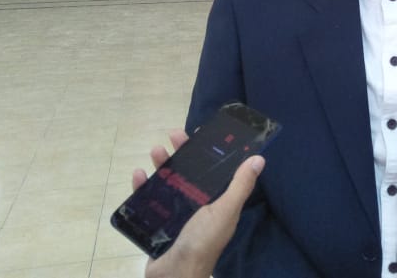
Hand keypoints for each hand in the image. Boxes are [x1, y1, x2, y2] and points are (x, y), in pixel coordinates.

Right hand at [136, 130, 264, 277]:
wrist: (174, 275)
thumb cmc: (202, 242)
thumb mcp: (224, 211)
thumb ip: (240, 186)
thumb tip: (258, 159)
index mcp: (216, 202)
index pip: (214, 171)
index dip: (208, 152)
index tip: (200, 133)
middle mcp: (197, 205)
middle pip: (189, 172)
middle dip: (182, 152)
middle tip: (172, 135)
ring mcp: (176, 213)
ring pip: (168, 182)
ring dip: (161, 165)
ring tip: (154, 150)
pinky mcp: (158, 222)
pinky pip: (149, 200)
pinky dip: (142, 187)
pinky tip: (138, 175)